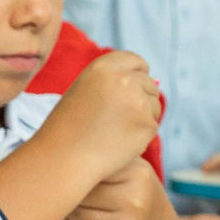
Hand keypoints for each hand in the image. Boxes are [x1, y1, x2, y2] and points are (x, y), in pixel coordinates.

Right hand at [43, 51, 164, 179]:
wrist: (64, 157)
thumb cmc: (70, 127)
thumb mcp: (85, 90)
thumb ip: (112, 82)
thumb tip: (151, 81)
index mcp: (104, 67)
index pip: (137, 62)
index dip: (138, 74)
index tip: (133, 88)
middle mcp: (124, 79)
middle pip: (150, 84)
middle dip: (142, 98)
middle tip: (121, 118)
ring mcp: (138, 102)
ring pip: (154, 105)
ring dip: (144, 116)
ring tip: (116, 130)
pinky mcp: (147, 124)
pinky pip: (152, 125)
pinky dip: (141, 134)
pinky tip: (120, 142)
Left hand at [61, 157, 173, 219]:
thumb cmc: (137, 194)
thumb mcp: (134, 169)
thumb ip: (109, 158)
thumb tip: (66, 157)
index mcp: (138, 175)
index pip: (92, 166)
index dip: (83, 168)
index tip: (86, 170)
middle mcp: (133, 202)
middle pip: (81, 191)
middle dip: (76, 191)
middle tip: (85, 191)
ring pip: (73, 213)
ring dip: (71, 210)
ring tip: (85, 206)